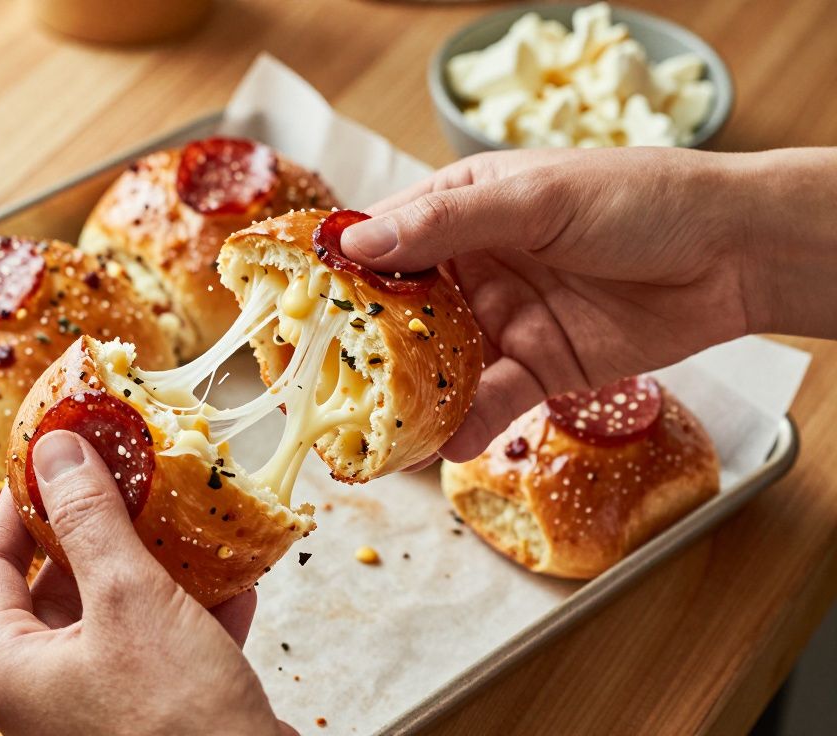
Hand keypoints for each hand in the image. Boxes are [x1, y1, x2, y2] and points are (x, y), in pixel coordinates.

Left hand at [0, 430, 292, 735]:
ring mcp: (92, 707)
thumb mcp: (130, 597)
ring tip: (180, 518)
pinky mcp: (145, 716)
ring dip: (151, 566)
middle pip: (51, 588)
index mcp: (9, 667)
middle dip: (98, 531)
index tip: (52, 461)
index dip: (17, 505)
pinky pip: (155, 648)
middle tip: (125, 480)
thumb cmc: (176, 715)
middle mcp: (41, 691)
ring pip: (111, 615)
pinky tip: (230, 579)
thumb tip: (55, 451)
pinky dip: (188, 612)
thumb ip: (90, 519)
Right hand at [340, 147, 836, 461]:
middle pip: (398, 312)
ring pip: (437, 364)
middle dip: (360, 350)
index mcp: (461, 208)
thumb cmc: (639, 200)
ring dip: (407, 396)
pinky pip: (489, 401)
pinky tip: (439, 445)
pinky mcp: (537, 369)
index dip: (337, 275)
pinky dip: (464, 424)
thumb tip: (357, 245)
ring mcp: (501, 320)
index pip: (382, 241)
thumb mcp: (536, 200)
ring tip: (369, 432)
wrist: (733, 254)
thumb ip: (447, 225)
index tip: (293, 310)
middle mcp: (471, 265)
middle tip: (318, 386)